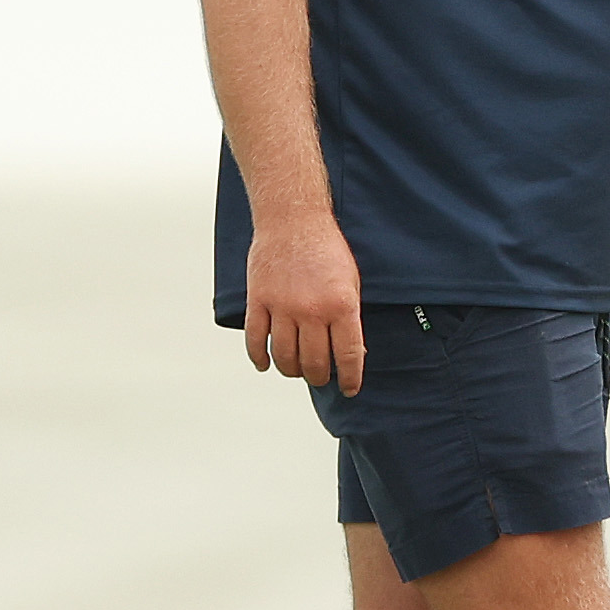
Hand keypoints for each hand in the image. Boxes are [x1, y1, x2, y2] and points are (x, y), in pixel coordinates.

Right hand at [241, 211, 367, 390]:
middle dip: (319, 377)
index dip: (350, 379)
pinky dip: (259, 357)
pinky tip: (265, 364)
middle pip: (314, 363)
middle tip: (321, 377)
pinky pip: (255, 340)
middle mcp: (312, 310)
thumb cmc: (327, 250)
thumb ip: (350, 318)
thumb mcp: (351, 282)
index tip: (349, 389)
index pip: (348, 356)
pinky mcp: (258, 300)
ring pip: (284, 357)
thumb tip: (353, 354)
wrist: (293, 219)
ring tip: (297, 370)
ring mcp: (282, 307)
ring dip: (291, 371)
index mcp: (341, 305)